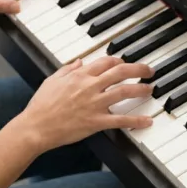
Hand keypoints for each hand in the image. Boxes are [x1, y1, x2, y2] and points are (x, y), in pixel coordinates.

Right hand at [14, 57, 155, 152]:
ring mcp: (94, 104)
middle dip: (138, 69)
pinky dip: (136, 120)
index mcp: (79, 76)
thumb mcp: (51, 80)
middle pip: (120, 72)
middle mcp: (90, 86)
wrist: (36, 127)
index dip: (119, 60)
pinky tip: (147, 120)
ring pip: (124, 92)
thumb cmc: (40, 106)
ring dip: (141, 89)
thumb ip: (67, 69)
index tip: (125, 62)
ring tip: (150, 89)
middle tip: (148, 70)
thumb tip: (78, 62)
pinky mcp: (96, 122)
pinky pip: (120, 120)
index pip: (105, 62)